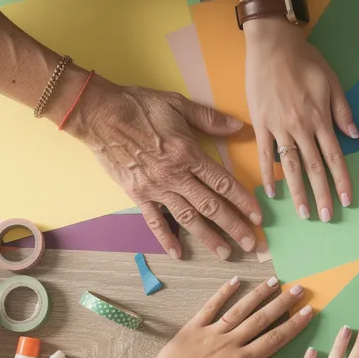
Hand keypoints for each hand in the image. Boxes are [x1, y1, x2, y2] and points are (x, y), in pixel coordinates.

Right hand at [69, 78, 260, 259]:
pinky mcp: (137, 195)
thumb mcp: (178, 104)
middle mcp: (175, 176)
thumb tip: (238, 127)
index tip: (259, 217)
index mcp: (189, 154)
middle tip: (251, 244)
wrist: (99, 115)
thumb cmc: (139, 106)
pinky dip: (166, 238)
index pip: (224, 183)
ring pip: (188, 218)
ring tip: (225, 253)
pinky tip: (178, 253)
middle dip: (234, 226)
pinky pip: (154, 221)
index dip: (244, 202)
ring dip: (208, 237)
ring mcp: (156, 188)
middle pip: (211, 206)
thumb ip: (210, 119)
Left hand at [144, 276, 312, 357]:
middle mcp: (230, 342)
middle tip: (299, 289)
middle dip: (282, 303)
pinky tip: (236, 281)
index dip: (293, 325)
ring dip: (259, 294)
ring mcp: (212, 331)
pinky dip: (224, 292)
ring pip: (240, 309)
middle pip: (261, 319)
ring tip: (275, 281)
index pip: (273, 340)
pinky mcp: (194, 326)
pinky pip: (212, 306)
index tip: (308, 312)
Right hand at [245, 19, 357, 220]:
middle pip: (314, 168)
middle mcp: (301, 128)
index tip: (349, 200)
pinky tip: (272, 192)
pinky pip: (265, 154)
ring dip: (298, 192)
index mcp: (320, 119)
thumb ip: (342, 110)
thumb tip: (354, 136)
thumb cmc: (304, 60)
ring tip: (303, 213)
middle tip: (328, 217)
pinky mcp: (260, 124)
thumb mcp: (331, 80)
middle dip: (322, 195)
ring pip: (291, 167)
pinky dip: (268, 174)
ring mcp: (279, 128)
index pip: (334, 157)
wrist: (271, 44)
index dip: (342, 181)